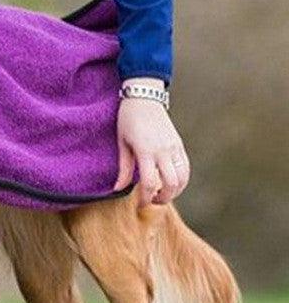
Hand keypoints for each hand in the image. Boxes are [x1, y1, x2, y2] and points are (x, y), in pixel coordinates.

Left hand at [113, 79, 190, 206]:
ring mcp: (174, 147)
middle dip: (163, 198)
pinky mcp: (180, 144)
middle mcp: (164, 150)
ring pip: (183, 178)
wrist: (145, 96)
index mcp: (146, 150)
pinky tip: (170, 182)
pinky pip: (186, 167)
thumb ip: (123, 167)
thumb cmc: (128, 119)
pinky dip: (181, 179)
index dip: (145, 198)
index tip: (140, 205)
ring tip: (161, 193)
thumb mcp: (122, 142)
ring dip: (174, 191)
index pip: (149, 182)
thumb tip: (117, 189)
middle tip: (152, 201)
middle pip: (171, 184)